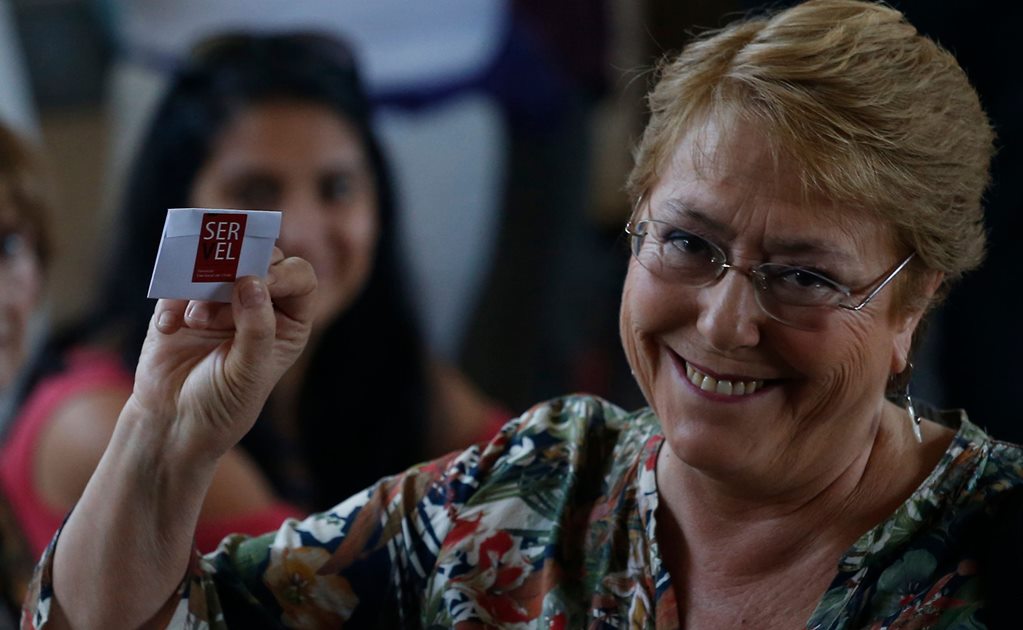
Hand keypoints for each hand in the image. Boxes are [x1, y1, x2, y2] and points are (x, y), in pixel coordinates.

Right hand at [127, 248, 315, 462]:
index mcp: (288, 321)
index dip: (282, 272)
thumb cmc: (223, 404)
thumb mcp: (248, 372)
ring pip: (220, 263)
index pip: (299, 279)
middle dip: (240, 270)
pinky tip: (170, 328)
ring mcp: (220, 300)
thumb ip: (256, 328)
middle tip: (221, 286)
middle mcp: (260, 304)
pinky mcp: (183, 302)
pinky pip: (179, 279)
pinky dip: (174, 299)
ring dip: (205, 286)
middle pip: (261, 260)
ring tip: (195, 320)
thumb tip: (251, 281)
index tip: (258, 282)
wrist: (173, 422)